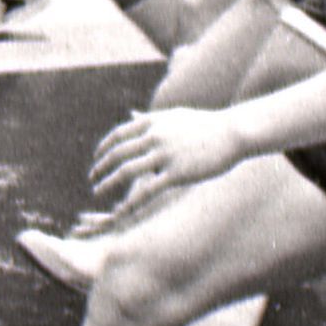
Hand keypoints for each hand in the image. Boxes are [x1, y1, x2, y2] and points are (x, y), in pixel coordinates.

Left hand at [85, 103, 242, 219]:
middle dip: (101, 167)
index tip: (97, 159)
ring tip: (97, 192)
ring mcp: (165, 155)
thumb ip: (149, 118)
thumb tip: (131, 113)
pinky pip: (147, 191)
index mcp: (153, 122)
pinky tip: (120, 211)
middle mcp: (154, 136)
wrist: (232, 131)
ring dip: (108, 182)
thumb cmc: (205, 125)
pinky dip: (130, 202)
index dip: (104, 148)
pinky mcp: (177, 173)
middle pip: (118, 153)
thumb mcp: (173, 116)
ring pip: (127, 171)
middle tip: (92, 179)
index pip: (118, 135)